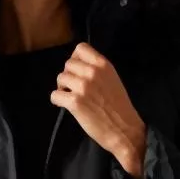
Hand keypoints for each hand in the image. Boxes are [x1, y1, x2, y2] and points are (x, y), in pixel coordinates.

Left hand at [49, 42, 147, 177]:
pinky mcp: (75, 102)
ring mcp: (83, 86)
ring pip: (60, 78)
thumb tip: (80, 67)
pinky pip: (55, 95)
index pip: (81, 48)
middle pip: (68, 64)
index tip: (77, 70)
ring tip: (71, 97)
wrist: (124, 130)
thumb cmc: (120, 108)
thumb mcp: (113, 80)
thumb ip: (98, 70)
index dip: (75, 58)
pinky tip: (66, 106)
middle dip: (68, 75)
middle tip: (73, 87)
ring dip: (62, 88)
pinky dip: (58, 101)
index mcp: (103, 65)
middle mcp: (92, 72)